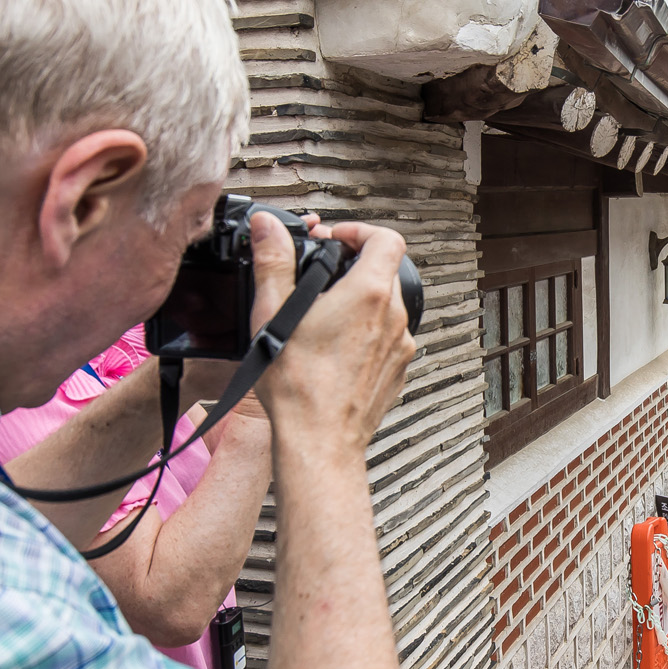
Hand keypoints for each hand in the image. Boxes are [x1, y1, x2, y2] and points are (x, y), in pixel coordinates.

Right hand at [247, 211, 414, 451]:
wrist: (319, 442)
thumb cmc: (298, 388)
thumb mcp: (273, 314)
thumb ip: (272, 261)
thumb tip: (268, 226)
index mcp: (369, 294)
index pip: (386, 239)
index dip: (360, 231)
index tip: (336, 239)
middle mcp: (393, 318)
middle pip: (386, 270)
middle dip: (354, 266)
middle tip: (323, 276)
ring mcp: (399, 346)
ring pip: (387, 306)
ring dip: (360, 301)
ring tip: (324, 316)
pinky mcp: (397, 370)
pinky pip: (387, 338)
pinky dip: (365, 333)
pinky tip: (334, 349)